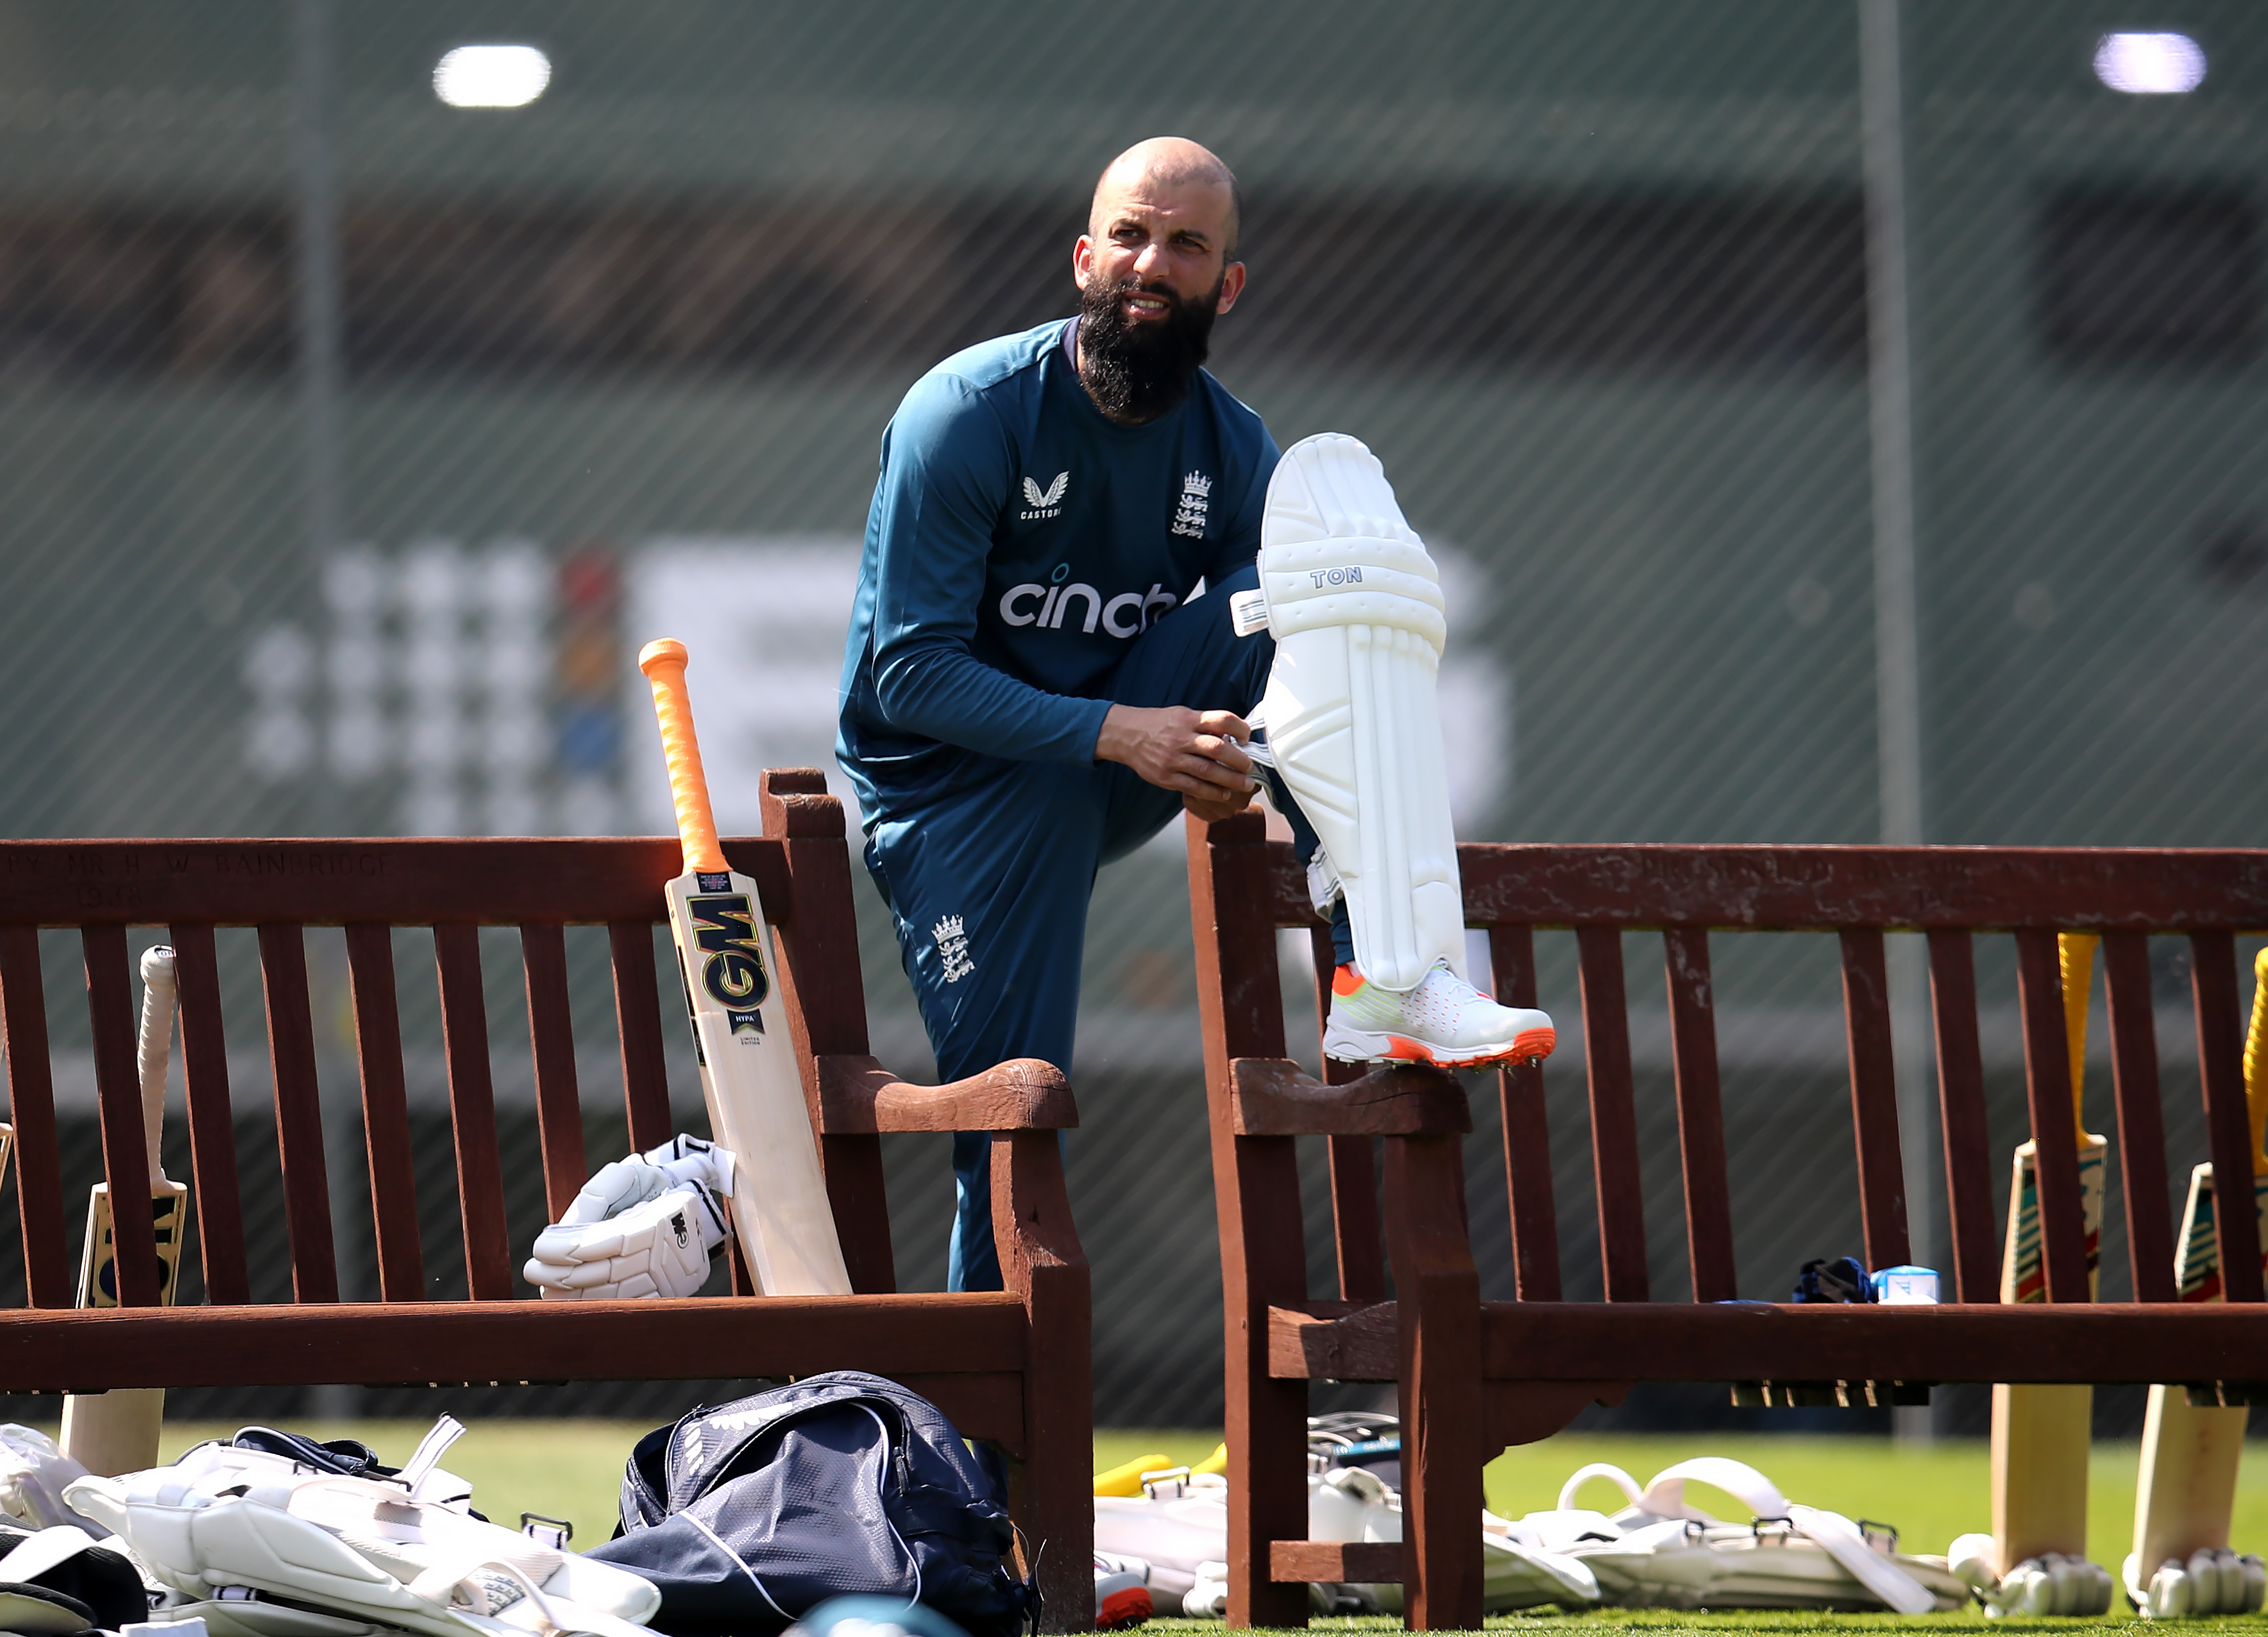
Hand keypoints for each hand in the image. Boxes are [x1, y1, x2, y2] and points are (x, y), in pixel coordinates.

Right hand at [1096, 705, 1255, 819]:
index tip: (1246, 737)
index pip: (1222, 719)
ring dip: (1230, 780)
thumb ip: (1204, 723)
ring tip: (1244, 784)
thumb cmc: (1158, 724)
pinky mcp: (1166, 777)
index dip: (1240, 728)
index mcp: (1188, 719)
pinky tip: (1223, 793)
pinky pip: (1194, 787)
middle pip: (1218, 749)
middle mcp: (1181, 738)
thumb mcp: (1181, 714)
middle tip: (1250, 767)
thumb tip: (1232, 734)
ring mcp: (1173, 759)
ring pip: (1208, 771)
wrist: (1125, 735)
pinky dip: (1212, 792)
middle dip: (1239, 760)